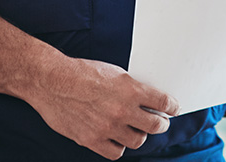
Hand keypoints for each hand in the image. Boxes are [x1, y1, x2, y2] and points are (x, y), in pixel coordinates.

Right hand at [25, 56, 178, 159]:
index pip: (164, 103)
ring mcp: (107, 127)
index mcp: (131, 90)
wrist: (51, 81)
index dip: (173, 108)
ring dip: (139, 135)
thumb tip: (148, 101)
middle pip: (155, 126)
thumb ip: (133, 89)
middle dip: (161, 124)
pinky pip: (114, 152)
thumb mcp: (116, 73)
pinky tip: (117, 139)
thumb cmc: (82, 73)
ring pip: (137, 141)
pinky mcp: (90, 139)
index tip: (174, 109)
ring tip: (136, 130)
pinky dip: (118, 147)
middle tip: (159, 122)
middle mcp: (122, 110)